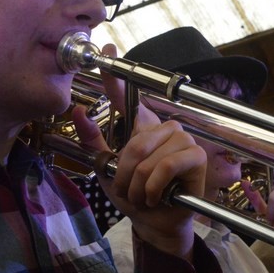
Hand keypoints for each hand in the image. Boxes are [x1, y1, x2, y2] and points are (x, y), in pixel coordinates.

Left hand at [72, 45, 205, 258]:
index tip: (106, 49)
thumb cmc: (133, 195)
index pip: (127, 97)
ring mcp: (183, 140)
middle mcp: (163, 129)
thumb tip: (77, 110)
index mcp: (141, 129)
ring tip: (144, 195)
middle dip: (126, 173)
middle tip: (129, 191)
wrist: (154, 223)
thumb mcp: (106, 169)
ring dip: (140, 183)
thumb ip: (92, 141)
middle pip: (135, 142)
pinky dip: (156, 185)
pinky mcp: (196, 156)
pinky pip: (168, 164)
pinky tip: (158, 196)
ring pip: (150, 156)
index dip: (115, 76)